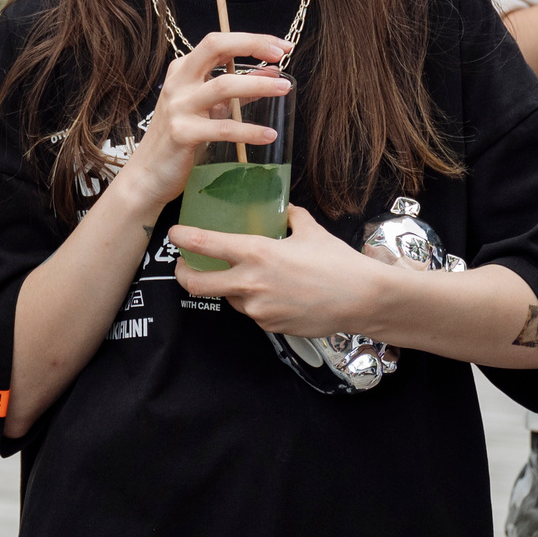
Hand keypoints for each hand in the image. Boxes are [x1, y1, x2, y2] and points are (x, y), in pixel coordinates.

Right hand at [106, 32, 293, 219]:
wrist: (149, 173)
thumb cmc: (182, 136)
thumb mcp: (210, 107)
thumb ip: (239, 89)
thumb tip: (272, 73)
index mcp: (184, 70)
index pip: (219, 42)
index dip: (252, 40)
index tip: (281, 47)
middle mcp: (179, 82)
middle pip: (215, 47)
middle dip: (252, 45)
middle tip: (281, 54)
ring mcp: (178, 107)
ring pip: (223, 86)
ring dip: (258, 85)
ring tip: (285, 88)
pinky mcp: (182, 133)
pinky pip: (222, 129)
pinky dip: (249, 131)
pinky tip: (269, 134)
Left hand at [172, 207, 379, 336]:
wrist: (362, 299)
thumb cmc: (337, 262)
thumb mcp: (311, 231)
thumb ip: (291, 218)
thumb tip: (284, 210)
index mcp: (257, 253)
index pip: (205, 244)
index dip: (183, 238)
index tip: (175, 234)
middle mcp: (251, 283)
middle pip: (197, 284)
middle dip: (183, 274)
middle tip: (184, 266)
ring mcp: (258, 309)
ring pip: (229, 298)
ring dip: (230, 288)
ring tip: (249, 277)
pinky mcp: (269, 326)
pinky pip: (252, 312)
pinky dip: (256, 302)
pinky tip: (275, 293)